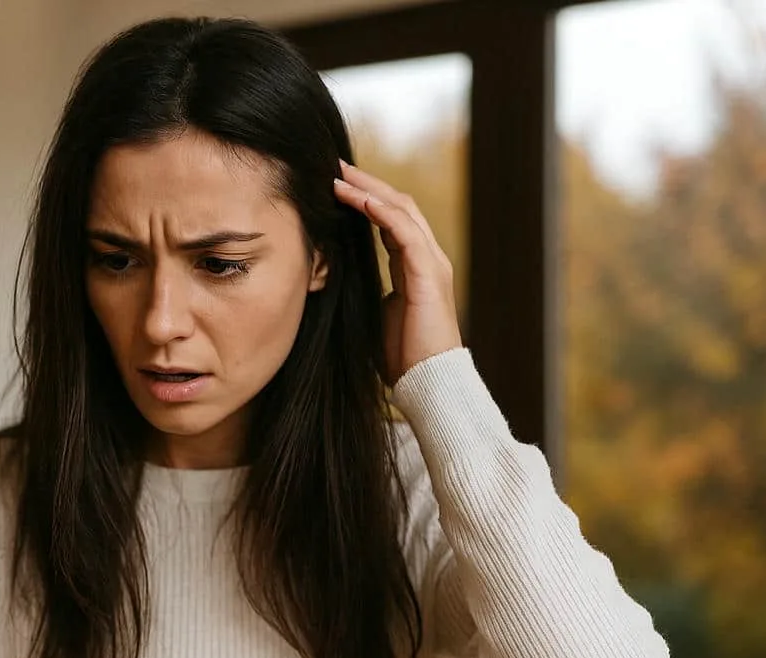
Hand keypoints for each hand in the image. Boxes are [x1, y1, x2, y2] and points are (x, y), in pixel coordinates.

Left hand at [333, 159, 462, 386]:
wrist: (428, 381)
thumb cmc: (402, 356)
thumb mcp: (378, 312)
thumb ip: (367, 289)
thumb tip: (338, 277)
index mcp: (415, 266)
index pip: (390, 219)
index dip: (364, 199)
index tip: (334, 185)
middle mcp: (427, 258)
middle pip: (397, 205)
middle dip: (365, 184)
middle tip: (333, 167)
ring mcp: (432, 263)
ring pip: (401, 211)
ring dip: (368, 190)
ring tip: (338, 176)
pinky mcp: (428, 275)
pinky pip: (405, 232)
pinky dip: (383, 212)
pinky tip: (360, 199)